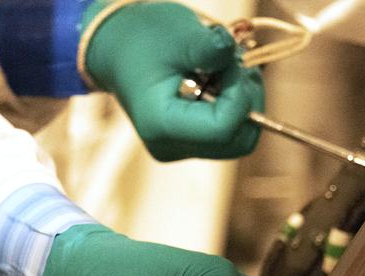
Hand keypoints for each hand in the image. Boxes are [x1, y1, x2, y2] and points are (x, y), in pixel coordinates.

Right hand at [82, 1, 263, 160]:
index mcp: (161, 125)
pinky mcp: (189, 145)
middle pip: (237, 140)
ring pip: (238, 138)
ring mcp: (180, 150)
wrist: (118, 51)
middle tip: (234, 64)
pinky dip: (234, 107)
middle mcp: (170, 147)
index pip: (223, 128)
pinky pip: (228, 135)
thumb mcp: (178, 35)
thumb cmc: (143, 40)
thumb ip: (209, 47)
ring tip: (225, 69)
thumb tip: (234, 53)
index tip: (232, 59)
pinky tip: (219, 82)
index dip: (240, 94)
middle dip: (246, 100)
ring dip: (243, 101)